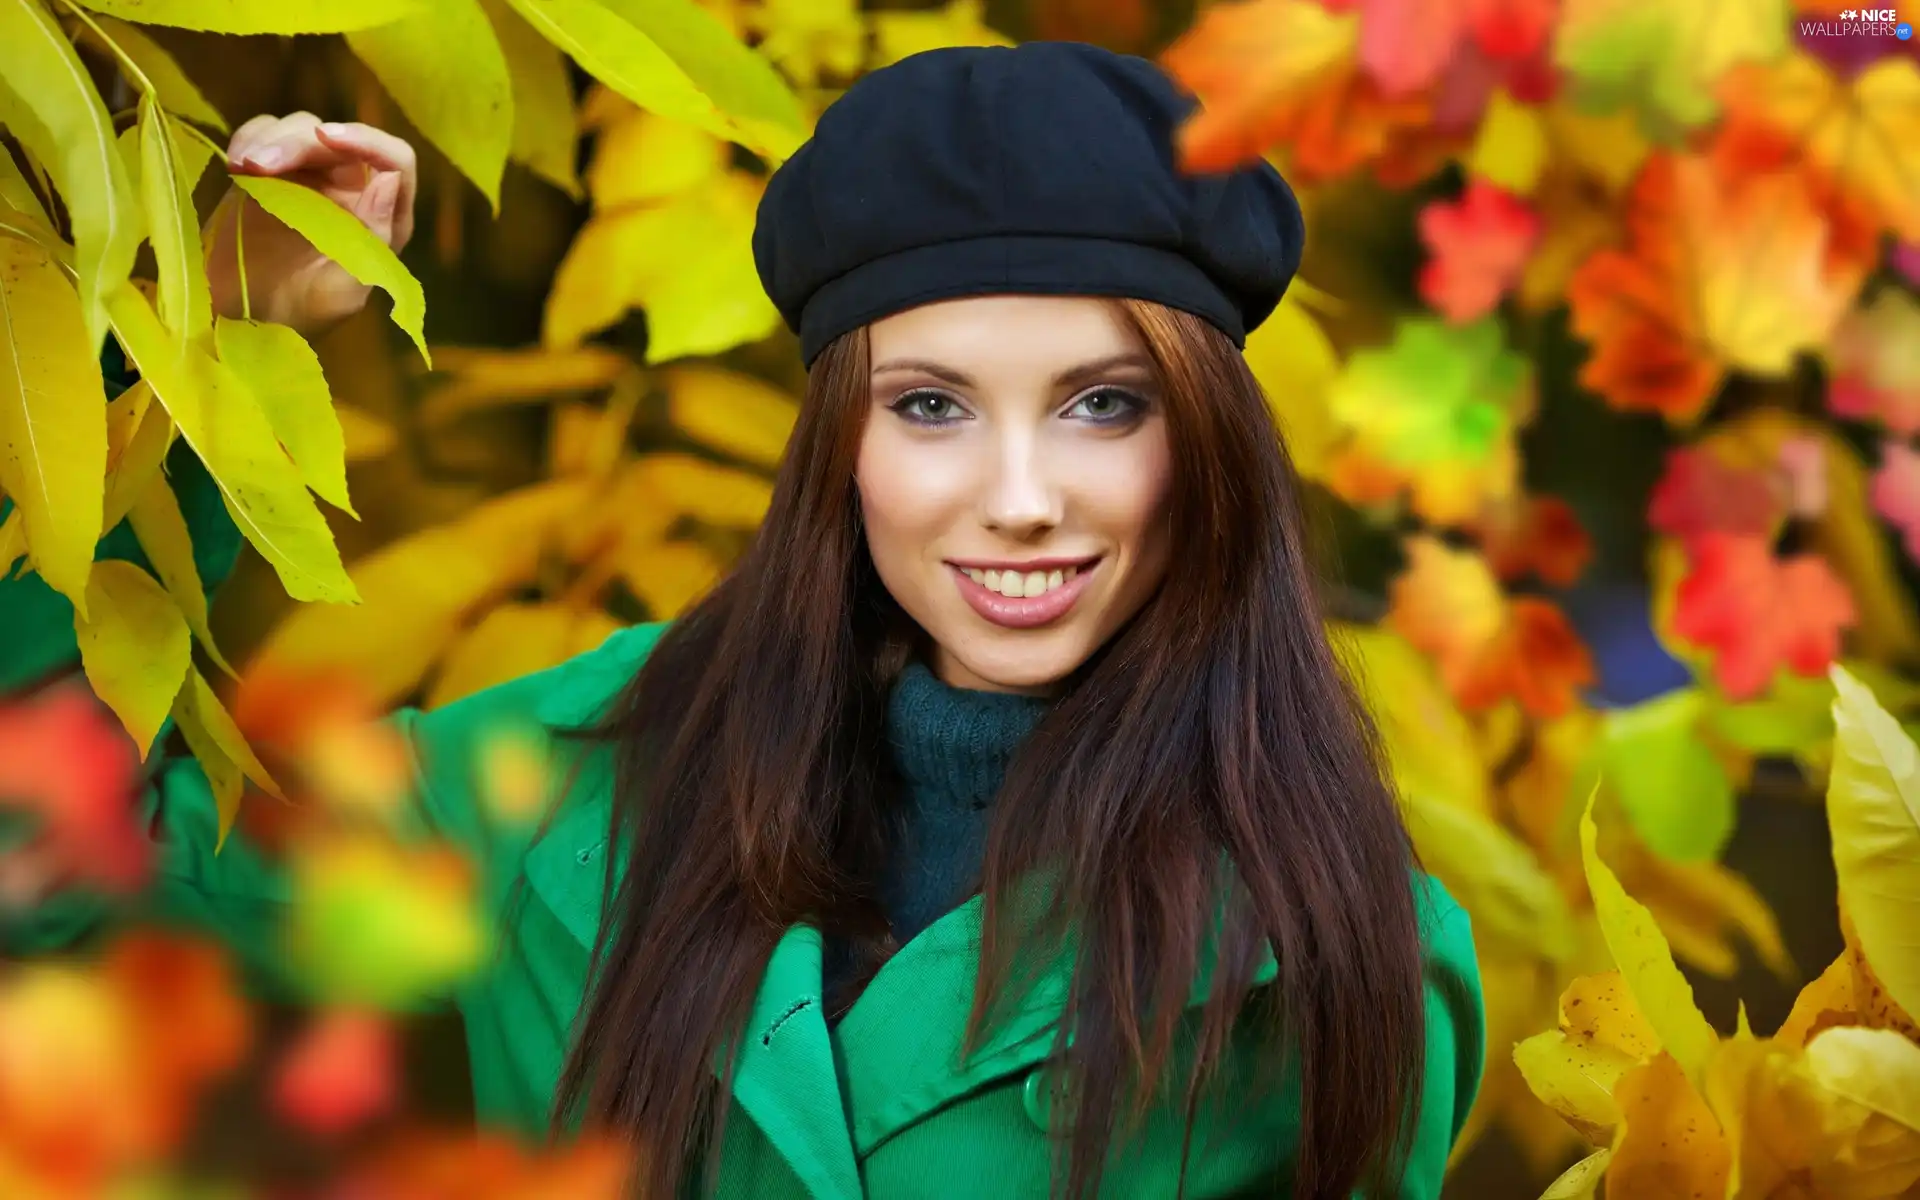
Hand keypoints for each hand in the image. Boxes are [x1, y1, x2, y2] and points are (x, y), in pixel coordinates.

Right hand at [202, 113, 417, 338]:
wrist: (246, 321)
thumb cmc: (301, 314)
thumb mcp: (343, 290)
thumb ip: (371, 238)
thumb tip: (390, 181)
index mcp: (384, 217)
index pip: (396, 161)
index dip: (368, 141)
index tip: (327, 138)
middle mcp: (353, 189)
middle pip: (338, 139)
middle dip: (298, 142)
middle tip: (255, 166)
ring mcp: (311, 176)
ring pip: (300, 128)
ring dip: (270, 140)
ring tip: (241, 168)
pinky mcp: (270, 172)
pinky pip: (265, 134)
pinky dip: (249, 138)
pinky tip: (234, 164)